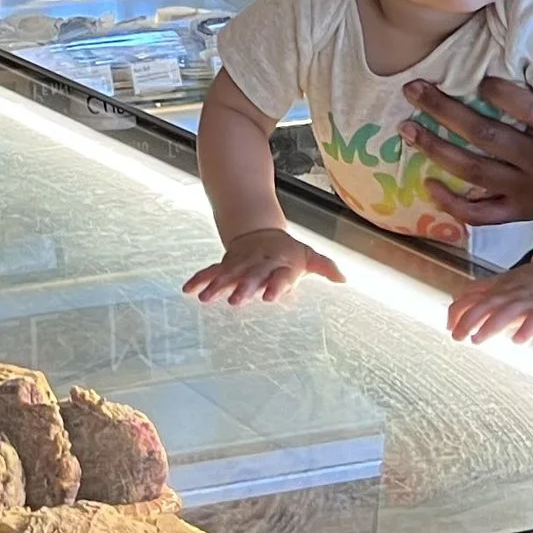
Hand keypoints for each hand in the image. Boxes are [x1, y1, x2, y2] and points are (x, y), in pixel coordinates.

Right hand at [182, 228, 344, 306]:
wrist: (260, 231)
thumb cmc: (287, 251)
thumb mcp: (308, 255)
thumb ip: (324, 268)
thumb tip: (345, 279)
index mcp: (281, 263)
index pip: (280, 275)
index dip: (276, 285)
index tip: (271, 296)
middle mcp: (259, 263)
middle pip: (251, 276)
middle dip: (243, 287)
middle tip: (235, 301)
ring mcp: (241, 263)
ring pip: (228, 274)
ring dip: (217, 286)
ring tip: (207, 298)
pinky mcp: (226, 264)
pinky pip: (211, 272)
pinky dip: (199, 279)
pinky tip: (188, 290)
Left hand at [402, 76, 532, 227]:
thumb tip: (499, 44)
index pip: (529, 108)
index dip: (502, 94)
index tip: (479, 78)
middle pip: (486, 134)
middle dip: (444, 110)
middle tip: (413, 90)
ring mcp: (528, 191)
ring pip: (475, 169)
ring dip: (436, 148)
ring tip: (408, 129)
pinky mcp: (519, 213)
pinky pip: (480, 213)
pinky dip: (451, 202)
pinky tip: (428, 183)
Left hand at [448, 259, 532, 344]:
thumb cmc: (528, 284)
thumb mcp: (500, 283)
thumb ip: (479, 291)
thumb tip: (455, 301)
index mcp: (497, 288)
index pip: (472, 296)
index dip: (458, 311)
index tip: (448, 327)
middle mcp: (509, 294)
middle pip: (485, 305)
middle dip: (468, 321)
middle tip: (457, 337)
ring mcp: (528, 303)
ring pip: (506, 313)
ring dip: (490, 326)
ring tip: (477, 340)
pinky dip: (526, 330)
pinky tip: (518, 341)